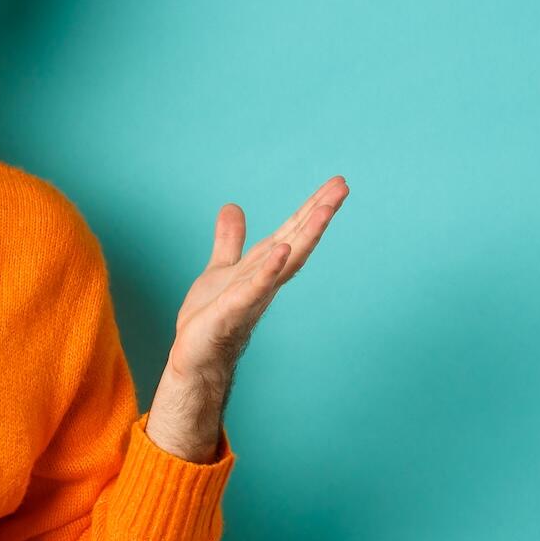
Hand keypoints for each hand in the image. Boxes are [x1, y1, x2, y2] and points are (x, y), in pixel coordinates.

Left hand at [144, 175, 348, 460]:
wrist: (196, 357)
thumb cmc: (211, 316)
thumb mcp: (221, 268)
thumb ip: (230, 240)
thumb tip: (232, 207)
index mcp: (264, 266)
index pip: (292, 232)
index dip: (312, 207)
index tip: (336, 183)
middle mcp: (265, 279)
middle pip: (297, 241)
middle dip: (319, 213)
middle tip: (343, 186)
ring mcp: (252, 295)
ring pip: (284, 262)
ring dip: (304, 236)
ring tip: (323, 209)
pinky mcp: (232, 311)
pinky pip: (254, 288)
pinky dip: (268, 270)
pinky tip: (281, 250)